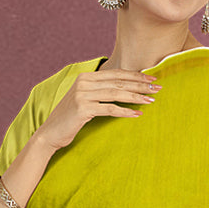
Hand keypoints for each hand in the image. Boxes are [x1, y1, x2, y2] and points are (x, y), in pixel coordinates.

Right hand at [35, 67, 161, 150]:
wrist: (51, 133)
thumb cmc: (71, 118)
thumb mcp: (85, 100)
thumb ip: (99, 91)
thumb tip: (124, 89)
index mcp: (85, 77)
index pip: (116, 74)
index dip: (135, 76)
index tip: (152, 79)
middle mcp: (83, 82)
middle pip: (118, 82)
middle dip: (140, 85)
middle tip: (157, 88)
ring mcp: (82, 95)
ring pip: (116, 94)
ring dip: (136, 97)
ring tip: (151, 101)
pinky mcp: (83, 109)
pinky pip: (110, 109)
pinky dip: (125, 112)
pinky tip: (137, 115)